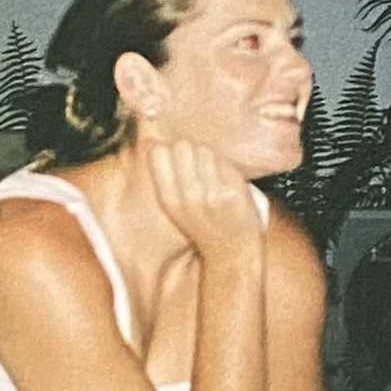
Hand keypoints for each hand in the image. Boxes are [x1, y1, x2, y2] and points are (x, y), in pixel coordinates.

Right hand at [141, 134, 261, 272]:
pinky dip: (228, 168)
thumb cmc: (205, 224)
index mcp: (168, 198)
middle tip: (201, 168)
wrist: (232, 251)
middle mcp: (186, 195)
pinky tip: (229, 183)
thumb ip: (170, 178)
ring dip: (211, 158)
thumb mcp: (177, 206)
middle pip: (182, 145)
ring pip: (205, 150)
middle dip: (191, 150)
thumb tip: (160, 139)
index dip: (169, 149)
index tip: (179, 159)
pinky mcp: (232, 192)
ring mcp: (210, 193)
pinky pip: (226, 163)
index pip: (157, 152)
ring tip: (215, 176)